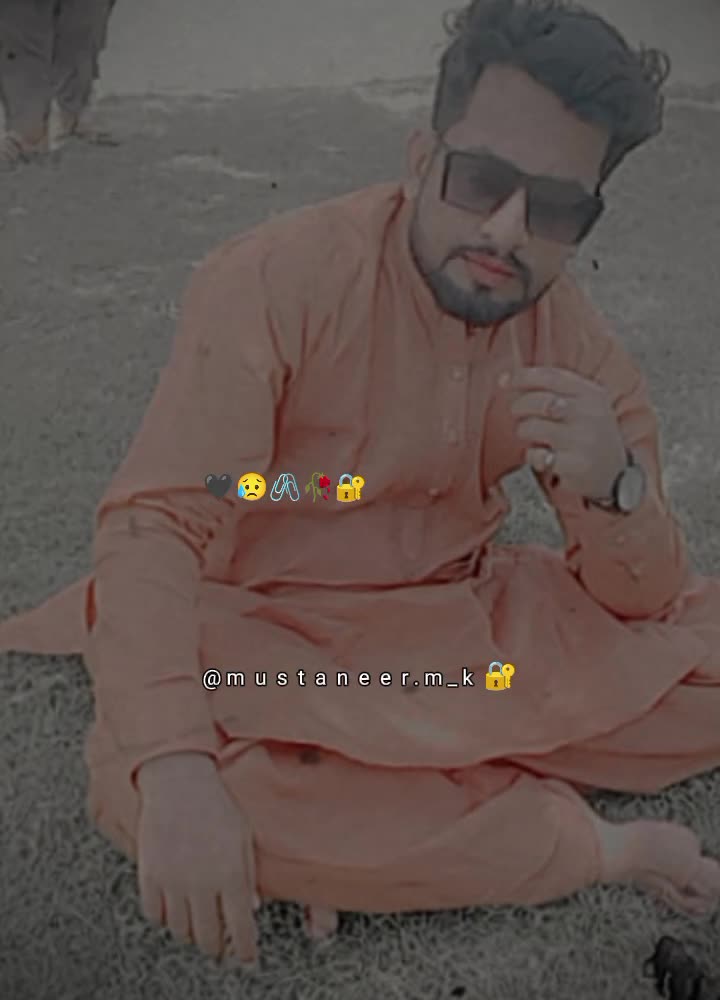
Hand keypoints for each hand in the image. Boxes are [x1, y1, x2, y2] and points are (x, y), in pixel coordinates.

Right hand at [137, 753, 259, 963]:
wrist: (179, 781)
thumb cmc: (217, 804)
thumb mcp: (243, 836)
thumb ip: (249, 874)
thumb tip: (253, 906)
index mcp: (231, 873)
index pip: (241, 928)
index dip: (245, 949)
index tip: (247, 956)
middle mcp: (201, 883)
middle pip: (208, 937)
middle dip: (217, 946)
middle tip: (221, 944)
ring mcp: (172, 881)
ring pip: (180, 930)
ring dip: (191, 932)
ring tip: (198, 924)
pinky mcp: (148, 875)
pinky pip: (154, 914)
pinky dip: (164, 917)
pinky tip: (173, 908)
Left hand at [503, 366, 626, 498]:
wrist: (615, 472)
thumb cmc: (589, 432)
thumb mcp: (582, 403)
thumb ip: (551, 388)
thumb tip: (505, 378)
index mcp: (591, 393)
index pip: (551, 376)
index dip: (522, 376)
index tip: (503, 381)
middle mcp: (589, 414)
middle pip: (540, 401)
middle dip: (519, 406)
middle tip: (518, 412)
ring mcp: (584, 440)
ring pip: (534, 427)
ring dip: (524, 431)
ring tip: (532, 436)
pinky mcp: (576, 465)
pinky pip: (538, 456)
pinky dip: (532, 456)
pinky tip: (542, 456)